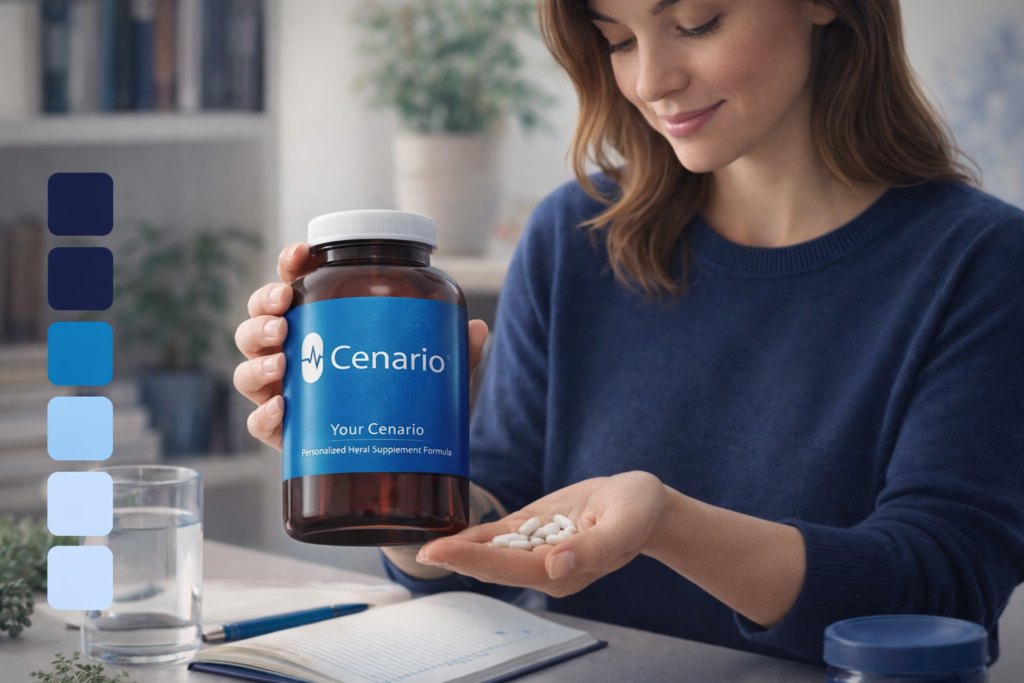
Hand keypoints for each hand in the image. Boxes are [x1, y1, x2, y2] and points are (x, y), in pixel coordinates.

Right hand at [233, 242, 489, 450]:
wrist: (406, 461)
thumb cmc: (408, 400)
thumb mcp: (436, 372)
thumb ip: (455, 351)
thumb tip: (478, 328)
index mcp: (323, 326)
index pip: (296, 285)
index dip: (290, 265)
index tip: (300, 255)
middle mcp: (296, 355)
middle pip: (259, 321)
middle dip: (263, 309)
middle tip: (285, 312)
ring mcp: (285, 394)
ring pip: (248, 367)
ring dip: (258, 357)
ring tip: (283, 359)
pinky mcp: (286, 436)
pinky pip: (259, 423)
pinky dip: (264, 413)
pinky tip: (283, 407)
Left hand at [414, 471, 669, 597]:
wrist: (644, 503)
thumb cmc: (639, 511)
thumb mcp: (625, 523)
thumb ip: (594, 548)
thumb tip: (556, 567)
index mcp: (567, 571)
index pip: (511, 568)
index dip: (474, 560)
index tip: (441, 552)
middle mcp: (548, 567)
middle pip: (495, 565)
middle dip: (458, 558)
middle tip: (422, 549)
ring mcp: (539, 550)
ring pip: (493, 552)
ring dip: (461, 550)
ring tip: (426, 545)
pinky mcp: (536, 531)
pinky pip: (502, 537)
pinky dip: (476, 536)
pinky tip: (452, 536)